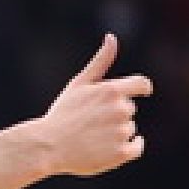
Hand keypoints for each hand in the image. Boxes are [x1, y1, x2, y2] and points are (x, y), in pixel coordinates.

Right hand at [31, 34, 153, 177]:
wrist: (47, 146)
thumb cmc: (61, 114)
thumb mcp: (79, 84)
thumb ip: (100, 61)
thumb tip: (112, 36)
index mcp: (111, 90)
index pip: (142, 84)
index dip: (141, 89)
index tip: (140, 93)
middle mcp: (121, 110)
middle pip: (129, 109)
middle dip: (113, 114)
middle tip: (89, 123)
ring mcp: (121, 132)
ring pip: (129, 129)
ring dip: (115, 132)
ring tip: (91, 138)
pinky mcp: (121, 152)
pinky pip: (136, 147)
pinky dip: (128, 147)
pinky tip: (110, 148)